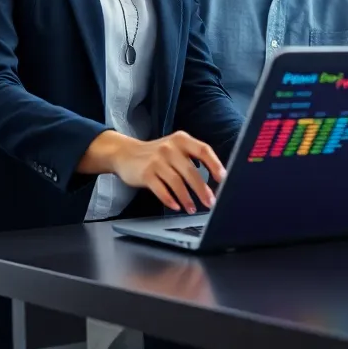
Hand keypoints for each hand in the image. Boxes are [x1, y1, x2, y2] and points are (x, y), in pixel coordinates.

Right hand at [84, 130, 225, 213]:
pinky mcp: (145, 173)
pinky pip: (160, 189)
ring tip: (192, 209)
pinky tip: (176, 206)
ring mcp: (156, 160)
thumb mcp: (175, 148)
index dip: (214, 164)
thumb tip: (215, 177)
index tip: (223, 178)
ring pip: (176, 182)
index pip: (203, 150)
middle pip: (191, 170)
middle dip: (202, 189)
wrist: (125, 153)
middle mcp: (170, 148)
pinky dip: (169, 199)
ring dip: (187, 198)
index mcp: (182, 140)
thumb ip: (192, 158)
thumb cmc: (156, 154)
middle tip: (210, 202)